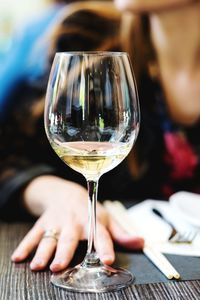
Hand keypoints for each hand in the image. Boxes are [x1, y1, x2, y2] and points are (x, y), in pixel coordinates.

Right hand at [11, 175, 143, 271]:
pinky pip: (32, 234)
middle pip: (69, 238)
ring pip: (49, 237)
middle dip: (64, 252)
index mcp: (92, 221)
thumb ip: (121, 233)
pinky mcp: (43, 223)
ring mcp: (57, 222)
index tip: (107, 259)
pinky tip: (18, 257)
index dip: (105, 246)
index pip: (101, 234)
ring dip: (43, 251)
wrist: (66, 192)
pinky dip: (25, 246)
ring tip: (38, 265)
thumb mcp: (106, 218)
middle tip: (59, 266)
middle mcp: (74, 222)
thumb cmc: (89, 210)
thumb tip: (142, 243)